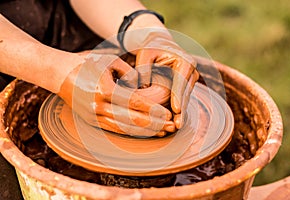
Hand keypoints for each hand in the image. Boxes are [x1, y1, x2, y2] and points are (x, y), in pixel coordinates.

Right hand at [58, 53, 174, 136]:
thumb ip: (129, 73)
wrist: (58, 74)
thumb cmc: (85, 63)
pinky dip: (130, 132)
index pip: (135, 103)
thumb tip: (143, 86)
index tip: (168, 115)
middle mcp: (99, 105)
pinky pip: (114, 129)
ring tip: (161, 133)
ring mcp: (94, 115)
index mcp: (105, 89)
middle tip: (171, 128)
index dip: (153, 110)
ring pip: (124, 128)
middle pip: (132, 119)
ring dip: (144, 132)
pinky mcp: (91, 121)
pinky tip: (143, 133)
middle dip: (154, 125)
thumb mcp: (109, 61)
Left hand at [135, 34, 198, 128]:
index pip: (181, 81)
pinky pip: (181, 100)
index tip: (176, 109)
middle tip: (177, 124)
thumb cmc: (150, 50)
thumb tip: (142, 90)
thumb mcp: (144, 55)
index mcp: (184, 61)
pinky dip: (177, 111)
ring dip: (180, 113)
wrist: (158, 46)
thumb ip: (144, 70)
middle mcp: (191, 71)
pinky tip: (173, 122)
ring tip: (175, 127)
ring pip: (185, 99)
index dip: (178, 96)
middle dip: (181, 110)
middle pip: (185, 93)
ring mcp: (190, 79)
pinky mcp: (185, 86)